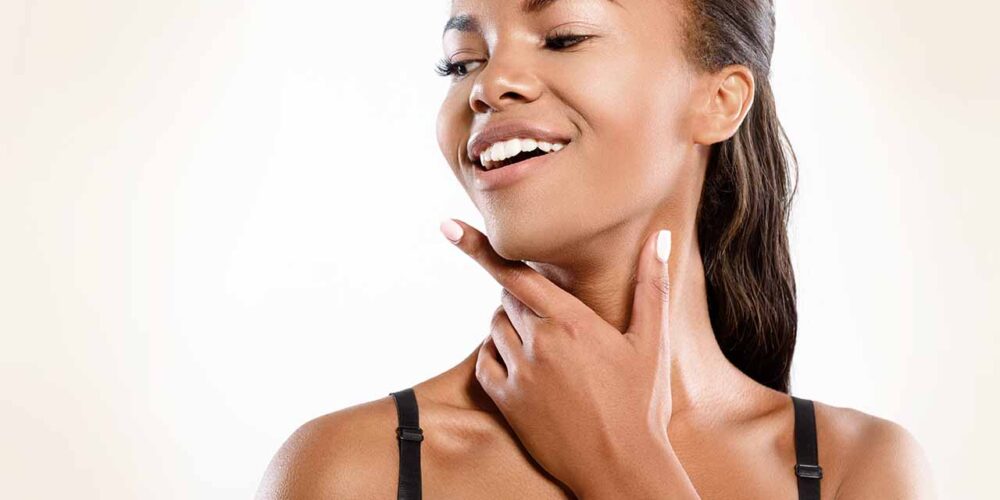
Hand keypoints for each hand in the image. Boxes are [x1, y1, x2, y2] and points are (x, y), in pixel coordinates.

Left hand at [438, 218, 679, 495]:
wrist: (621, 467)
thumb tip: (659, 237)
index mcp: (570, 321)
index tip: (448, 226)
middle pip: (507, 299)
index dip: (479, 247)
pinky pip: (484, 362)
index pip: (514, 273)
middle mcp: (538, 343)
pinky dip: (495, 354)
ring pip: (495, 328)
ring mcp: (519, 373)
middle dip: (522, 297)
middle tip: (553, 317)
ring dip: (510, 324)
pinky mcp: (507, 401)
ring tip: (545, 342)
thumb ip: (651, 285)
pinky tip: (521, 361)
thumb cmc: (642, 404)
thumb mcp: (652, 342)